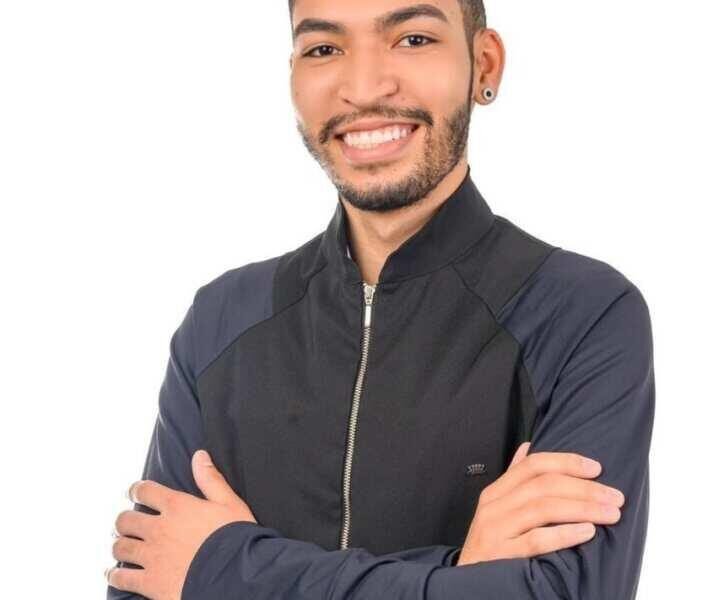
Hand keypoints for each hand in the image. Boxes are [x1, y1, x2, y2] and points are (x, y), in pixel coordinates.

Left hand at [106, 450, 256, 598]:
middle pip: (126, 520)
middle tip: (126, 523)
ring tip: (121, 546)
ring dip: (119, 545)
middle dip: (124, 520)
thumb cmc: (236, 537)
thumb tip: (199, 455)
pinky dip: (114, 575)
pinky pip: (121, 578)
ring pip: (120, 547)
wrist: (233, 575)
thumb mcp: (229, 503)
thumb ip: (211, 479)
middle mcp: (159, 529)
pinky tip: (114, 574)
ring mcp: (152, 556)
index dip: (136, 489)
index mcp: (177, 507)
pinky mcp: (149, 583)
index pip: (145, 491)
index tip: (134, 492)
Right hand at [456, 443, 624, 565]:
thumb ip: (513, 480)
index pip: (532, 465)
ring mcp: (495, 530)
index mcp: (495, 492)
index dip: (566, 462)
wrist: (467, 583)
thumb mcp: (496, 509)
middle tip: (614, 496)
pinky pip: (537, 540)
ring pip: (543, 508)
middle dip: (584, 488)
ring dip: (582, 508)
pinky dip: (564, 533)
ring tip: (609, 513)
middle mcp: (494, 507)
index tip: (595, 468)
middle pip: (543, 485)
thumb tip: (528, 447)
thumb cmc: (490, 546)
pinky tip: (586, 531)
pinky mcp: (501, 554)